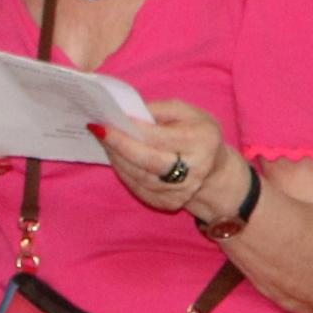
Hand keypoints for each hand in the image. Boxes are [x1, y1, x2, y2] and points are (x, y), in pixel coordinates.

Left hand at [97, 97, 236, 221]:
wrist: (214, 170)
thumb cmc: (197, 134)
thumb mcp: (188, 112)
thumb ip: (160, 109)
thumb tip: (128, 114)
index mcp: (202, 142)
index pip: (161, 137)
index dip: (133, 129)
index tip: (110, 118)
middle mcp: (195, 171)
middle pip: (148, 161)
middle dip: (119, 144)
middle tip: (98, 129)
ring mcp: (182, 192)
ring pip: (139, 176)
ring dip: (117, 157)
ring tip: (104, 139)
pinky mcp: (169, 203)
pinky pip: (138, 187)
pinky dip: (123, 171)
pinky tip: (115, 156)